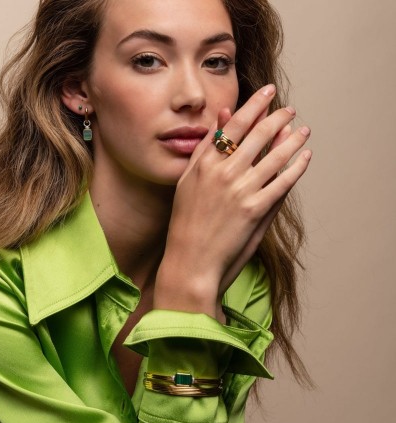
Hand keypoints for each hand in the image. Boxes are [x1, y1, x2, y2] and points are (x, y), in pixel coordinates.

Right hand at [154, 85, 311, 318]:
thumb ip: (204, 151)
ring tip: (303, 130)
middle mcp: (223, 172)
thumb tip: (220, 121)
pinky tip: (305, 157)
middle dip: (277, 117)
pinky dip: (296, 166)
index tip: (267, 93)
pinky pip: (282, 182)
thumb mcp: (186, 183)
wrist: (190, 261)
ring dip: (293, 139)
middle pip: (257, 135)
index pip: (233, 125)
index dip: (253, 106)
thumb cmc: (185, 224)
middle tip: (289, 109)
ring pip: (274, 156)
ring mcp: (240, 190)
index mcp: (204, 164)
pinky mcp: (256, 209)